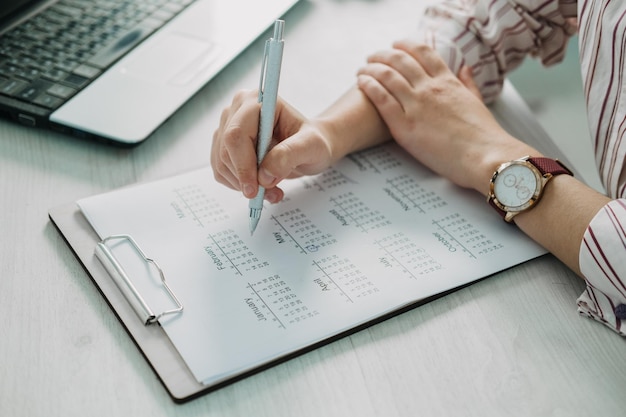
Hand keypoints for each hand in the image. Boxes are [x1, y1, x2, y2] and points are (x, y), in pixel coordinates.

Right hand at [211, 89, 334, 202]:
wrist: (308, 147)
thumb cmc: (312, 141)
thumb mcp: (312, 146)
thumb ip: (289, 155)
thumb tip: (264, 175)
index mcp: (256, 102)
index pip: (236, 134)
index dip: (243, 164)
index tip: (256, 188)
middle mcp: (236, 111)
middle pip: (225, 151)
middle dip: (246, 178)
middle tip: (271, 192)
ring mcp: (226, 128)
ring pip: (221, 164)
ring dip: (244, 185)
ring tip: (272, 189)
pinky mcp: (223, 147)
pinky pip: (221, 172)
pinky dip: (240, 185)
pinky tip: (261, 185)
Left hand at [356, 41, 529, 193]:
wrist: (486, 157)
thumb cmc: (484, 136)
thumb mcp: (477, 102)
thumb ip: (468, 83)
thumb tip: (465, 67)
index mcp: (448, 82)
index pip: (424, 52)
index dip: (406, 45)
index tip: (396, 45)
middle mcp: (431, 89)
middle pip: (401, 60)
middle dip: (383, 55)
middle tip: (373, 57)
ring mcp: (417, 106)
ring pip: (387, 76)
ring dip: (371, 68)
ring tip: (362, 69)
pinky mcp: (405, 126)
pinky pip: (381, 98)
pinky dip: (368, 86)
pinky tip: (361, 82)